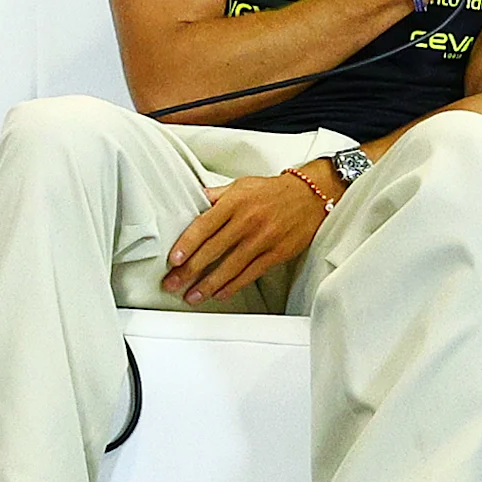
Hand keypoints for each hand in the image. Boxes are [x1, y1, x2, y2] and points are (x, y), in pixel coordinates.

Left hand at [161, 171, 326, 305]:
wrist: (309, 196)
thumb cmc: (271, 191)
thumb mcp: (240, 186)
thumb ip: (215, 196)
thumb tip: (191, 202)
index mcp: (235, 202)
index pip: (204, 226)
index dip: (187, 244)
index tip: (174, 260)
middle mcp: (248, 221)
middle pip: (213, 250)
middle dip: (190, 270)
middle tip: (173, 283)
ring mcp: (263, 239)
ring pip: (231, 266)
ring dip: (208, 285)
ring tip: (192, 296)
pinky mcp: (277, 253)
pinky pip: (251, 273)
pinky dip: (233, 286)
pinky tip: (219, 293)